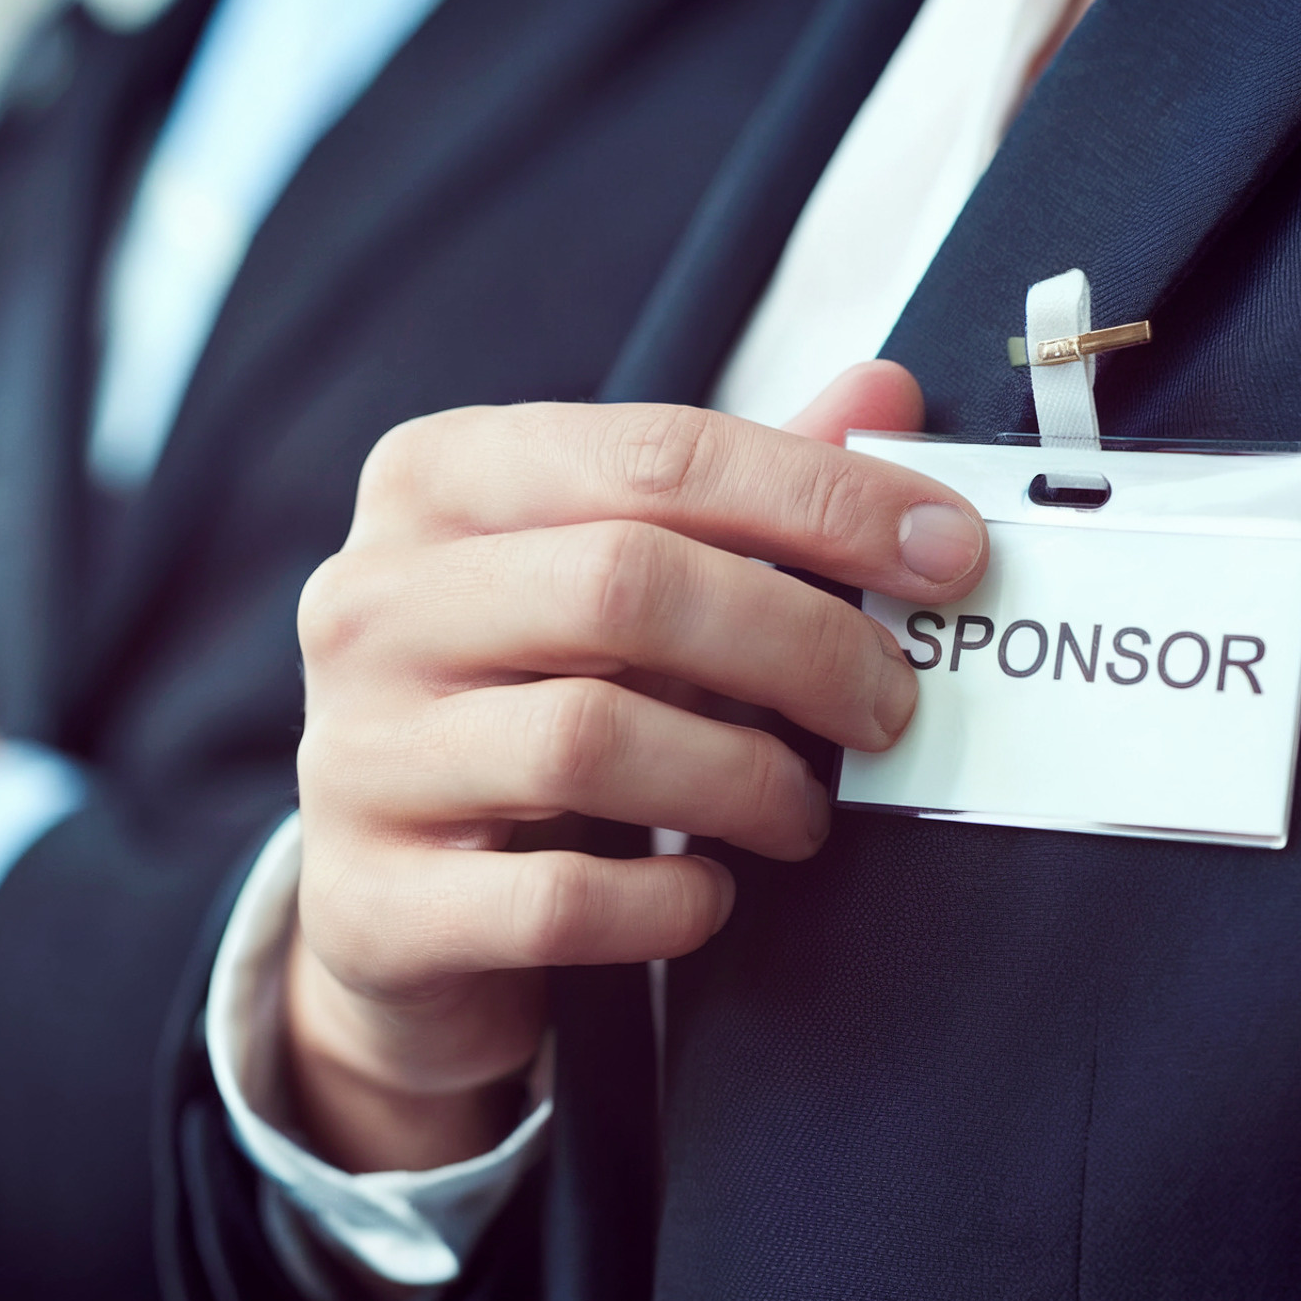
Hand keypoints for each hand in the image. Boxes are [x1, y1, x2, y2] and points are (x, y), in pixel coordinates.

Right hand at [286, 362, 986, 1173]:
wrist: (391, 902)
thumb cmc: (524, 705)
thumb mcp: (614, 578)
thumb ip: (738, 493)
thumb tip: (886, 396)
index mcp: (433, 483)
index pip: (654, 456)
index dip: (822, 500)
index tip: (946, 555)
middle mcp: (370, 603)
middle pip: (624, 584)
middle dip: (800, 644)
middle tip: (889, 705)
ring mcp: (354, 755)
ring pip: (588, 739)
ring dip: (745, 780)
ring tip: (803, 810)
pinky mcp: (372, 903)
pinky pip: (556, 901)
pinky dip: (668, 902)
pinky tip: (709, 895)